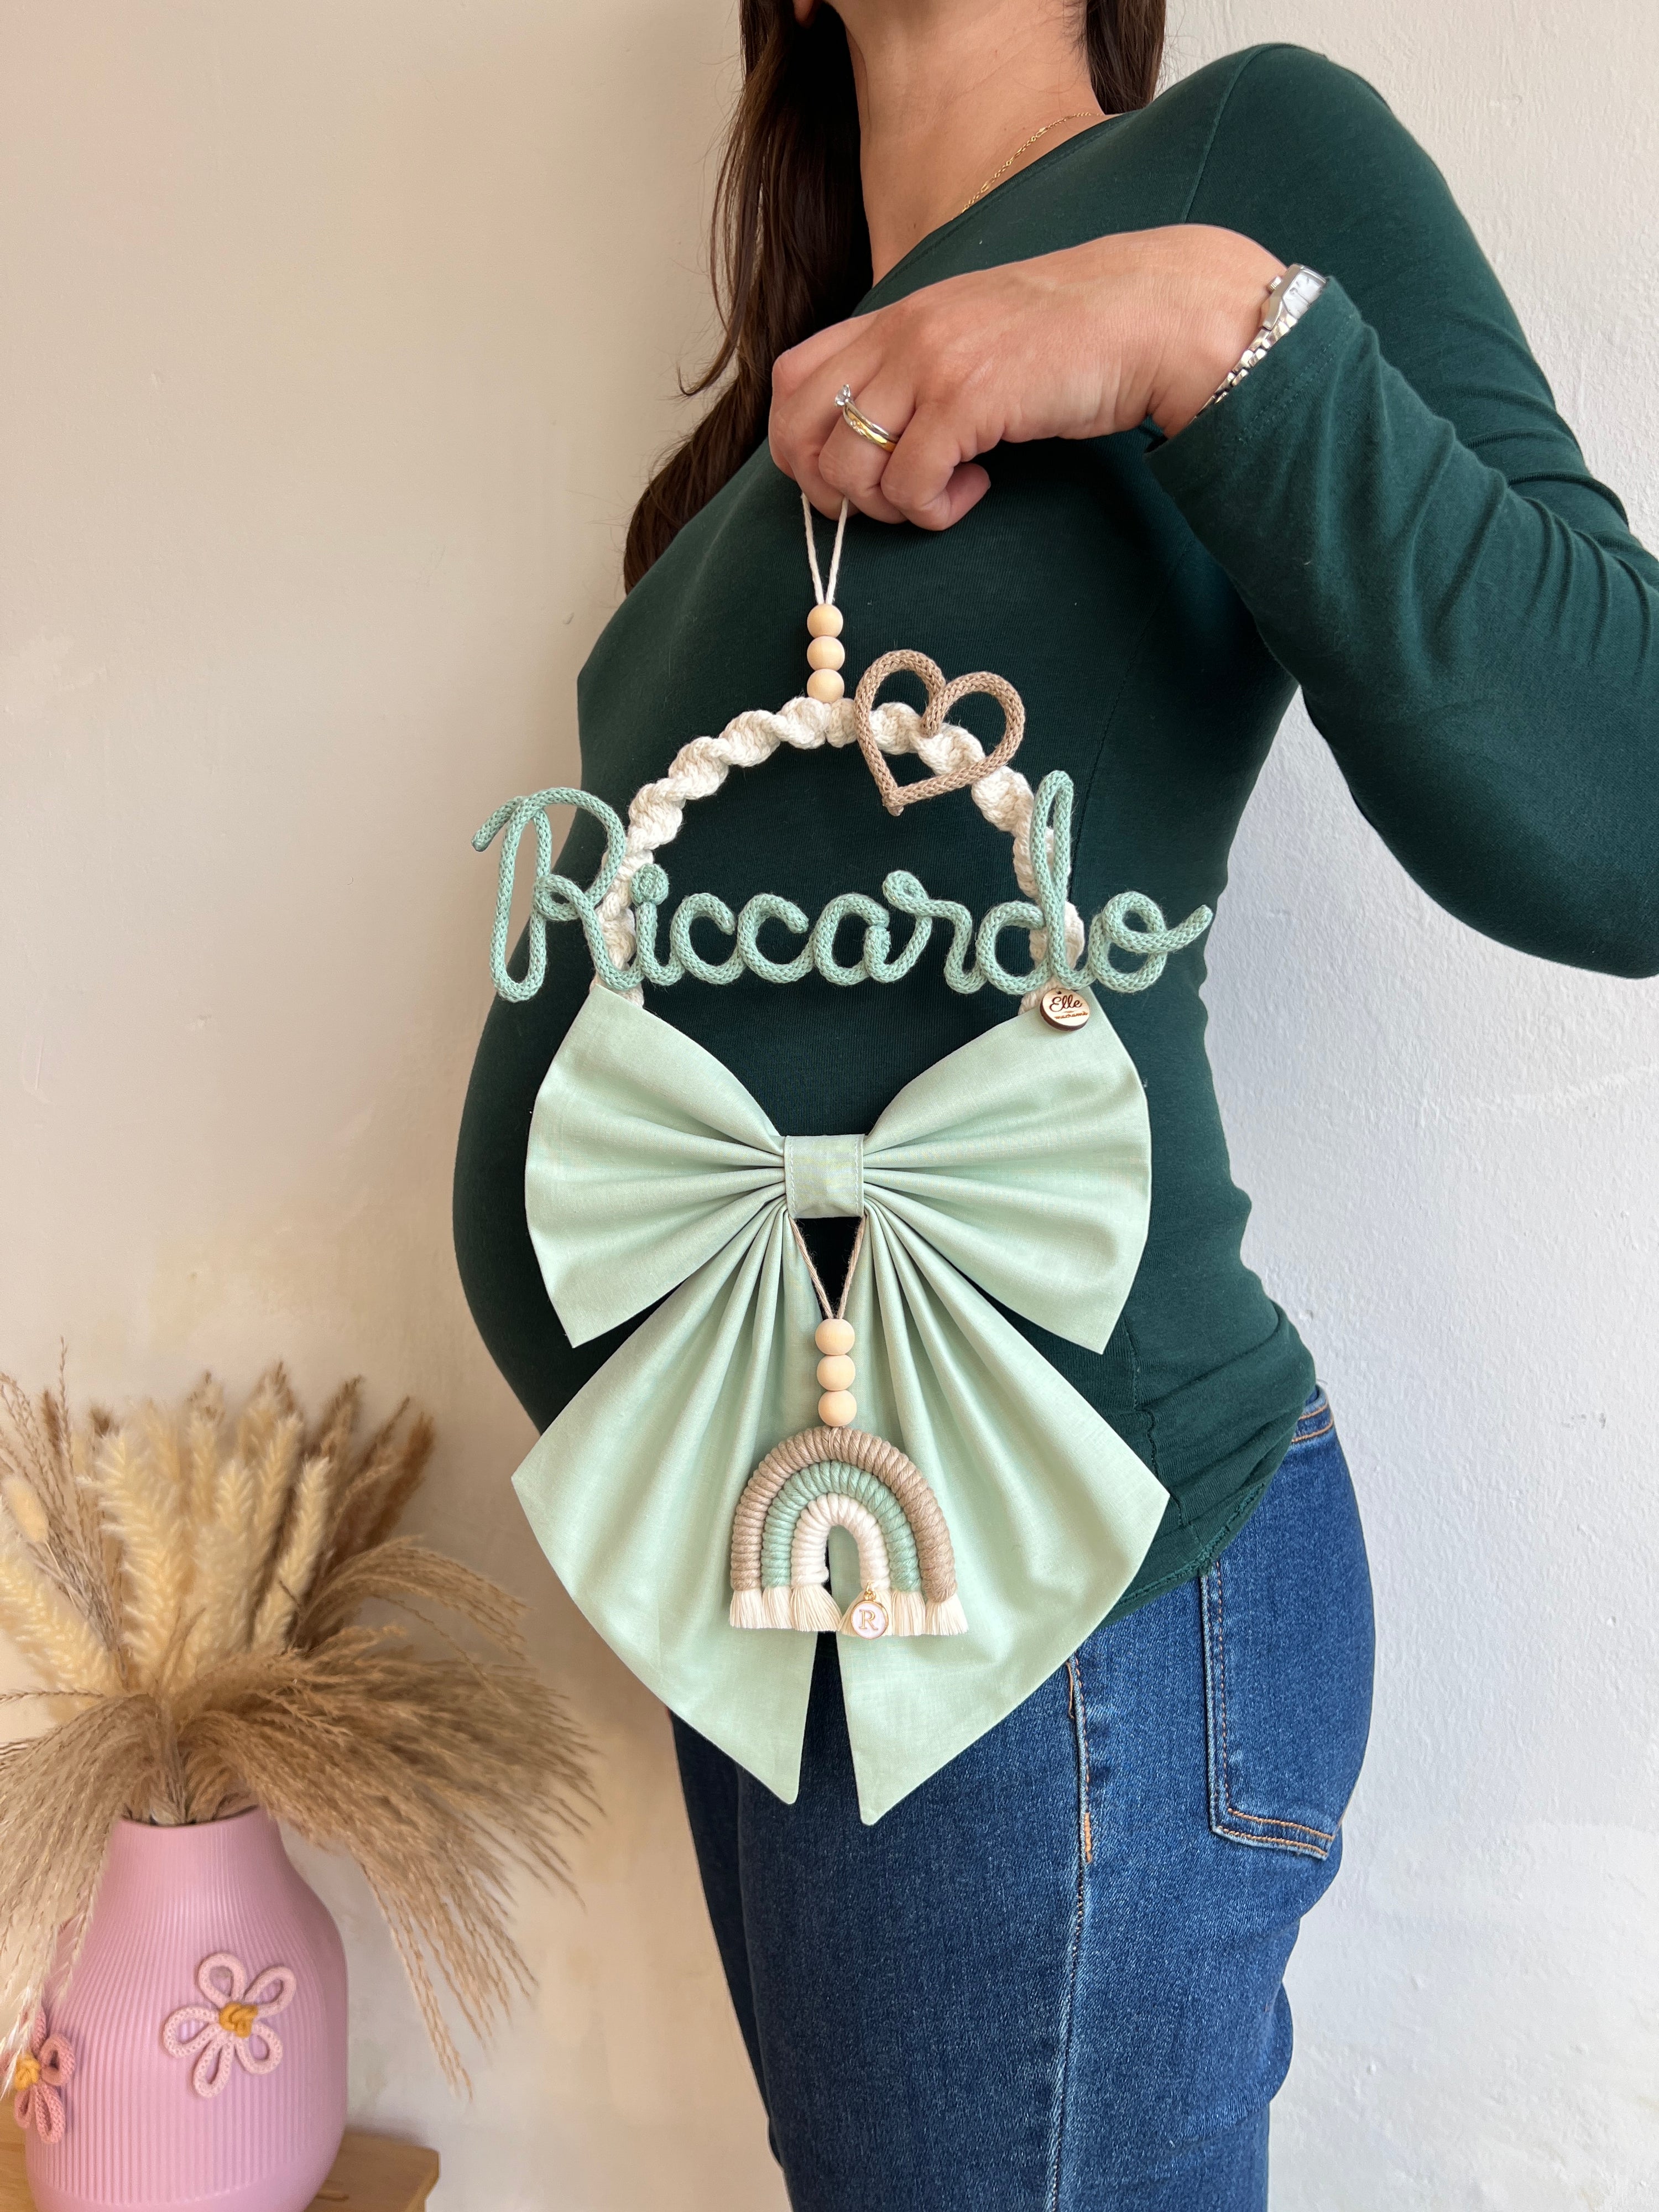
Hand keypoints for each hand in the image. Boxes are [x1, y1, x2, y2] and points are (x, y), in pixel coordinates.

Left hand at [770, 225, 1283, 529]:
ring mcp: (930, 362)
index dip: (801, 444)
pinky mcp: (968, 399)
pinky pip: (910, 485)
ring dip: (891, 506)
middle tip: (889, 500)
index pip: (792, 380)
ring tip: (947, 492)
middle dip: (829, 490)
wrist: (1148, 314)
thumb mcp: (972, 339)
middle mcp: (900, 333)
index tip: (852, 475)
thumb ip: (917, 371)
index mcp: (895, 317)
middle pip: (800, 431)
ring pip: (849, 467)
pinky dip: (935, 509)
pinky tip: (976, 489)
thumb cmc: (1068, 339)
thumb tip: (873, 436)